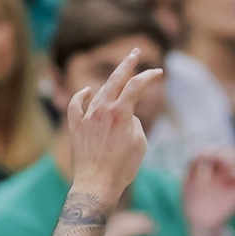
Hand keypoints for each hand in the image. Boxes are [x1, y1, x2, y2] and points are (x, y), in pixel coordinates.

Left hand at [68, 48, 164, 203]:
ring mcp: (87, 117)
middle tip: (134, 52)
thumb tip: (125, 116)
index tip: (158, 72)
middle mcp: (102, 110)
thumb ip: (134, 122)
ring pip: (98, 92)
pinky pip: (76, 106)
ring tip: (118, 77)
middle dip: (128, 63)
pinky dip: (82, 96)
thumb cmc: (123, 167)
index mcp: (121, 112)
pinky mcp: (76, 127)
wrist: (96, 184)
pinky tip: (87, 91)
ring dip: (110, 83)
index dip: (149, 76)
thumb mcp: (140, 143)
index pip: (137, 85)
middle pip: (116, 79)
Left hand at [184, 150, 234, 235]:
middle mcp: (221, 169)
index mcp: (208, 165)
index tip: (201, 156)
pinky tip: (231, 174)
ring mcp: (231, 176)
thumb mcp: (188, 182)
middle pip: (226, 150)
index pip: (212, 149)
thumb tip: (202, 155)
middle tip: (214, 158)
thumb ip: (193, 167)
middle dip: (220, 151)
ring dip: (231, 157)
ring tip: (224, 164)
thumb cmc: (193, 202)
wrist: (202, 221)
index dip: (208, 149)